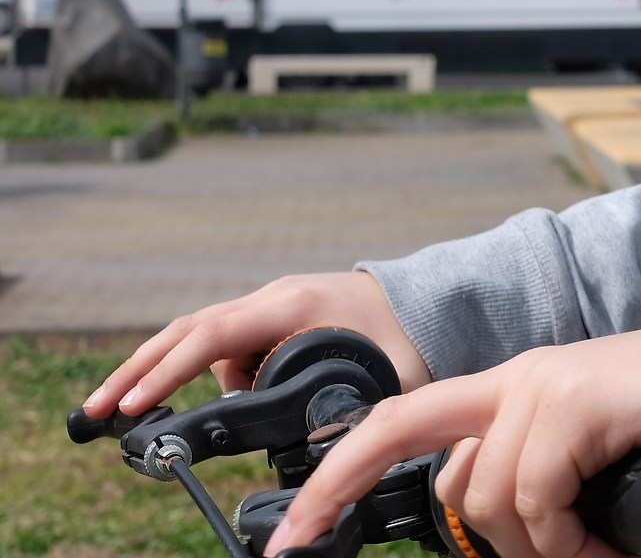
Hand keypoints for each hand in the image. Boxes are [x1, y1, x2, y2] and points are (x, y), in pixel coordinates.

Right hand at [83, 271, 432, 418]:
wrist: (431, 299)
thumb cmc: (412, 336)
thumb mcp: (389, 378)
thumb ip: (350, 412)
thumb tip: (316, 454)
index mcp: (293, 305)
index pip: (213, 336)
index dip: (169, 371)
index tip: (133, 404)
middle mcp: (273, 298)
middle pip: (188, 330)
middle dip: (138, 370)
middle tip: (96, 411)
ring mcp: (270, 305)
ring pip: (202, 337)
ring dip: (166, 371)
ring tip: (135, 413)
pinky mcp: (273, 318)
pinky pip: (226, 343)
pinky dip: (203, 370)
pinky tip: (206, 400)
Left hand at [266, 325, 640, 557]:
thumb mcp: (586, 465)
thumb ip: (536, 484)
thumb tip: (503, 542)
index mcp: (511, 389)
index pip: (397, 422)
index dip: (337, 477)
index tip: (290, 538)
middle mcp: (518, 378)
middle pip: (433, 463)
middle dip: (413, 515)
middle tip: (457, 551)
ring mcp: (545, 385)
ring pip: (493, 500)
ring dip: (547, 552)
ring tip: (600, 554)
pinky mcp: (575, 401)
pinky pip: (538, 499)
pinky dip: (570, 541)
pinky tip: (608, 547)